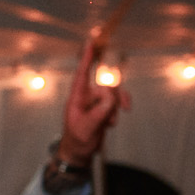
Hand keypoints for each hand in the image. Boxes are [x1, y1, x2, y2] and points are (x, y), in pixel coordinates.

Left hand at [59, 33, 126, 163]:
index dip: (86, 59)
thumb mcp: (87, 128)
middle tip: (112, 115)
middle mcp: (86, 96)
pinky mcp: (104, 107)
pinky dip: (118, 111)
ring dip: (115, 110)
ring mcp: (96, 101)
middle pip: (106, 87)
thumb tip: (111, 98)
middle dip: (113, 100)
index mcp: (76, 97)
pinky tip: (111, 124)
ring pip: (114, 95)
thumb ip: (99, 113)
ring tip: (109, 124)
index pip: (82, 74)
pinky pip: (117, 102)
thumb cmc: (78, 139)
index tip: (89, 43)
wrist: (80, 151)